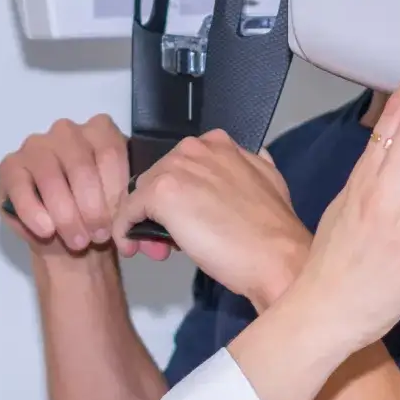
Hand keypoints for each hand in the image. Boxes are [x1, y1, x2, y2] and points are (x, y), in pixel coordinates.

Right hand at [0, 116, 166, 258]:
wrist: (69, 239)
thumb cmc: (97, 217)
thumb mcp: (120, 208)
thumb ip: (130, 206)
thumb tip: (139, 221)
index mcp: (100, 131)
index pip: (111, 154)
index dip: (115, 192)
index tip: (120, 222)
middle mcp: (67, 131)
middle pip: (82, 166)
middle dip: (91, 207)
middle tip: (98, 237)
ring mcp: (36, 145)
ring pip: (52, 177)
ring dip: (65, 214)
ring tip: (77, 241)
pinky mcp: (10, 166)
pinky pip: (21, 187)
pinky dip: (34, 212)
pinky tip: (46, 231)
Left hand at [114, 133, 310, 309]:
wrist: (275, 256)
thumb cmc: (272, 230)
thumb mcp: (269, 181)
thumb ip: (250, 167)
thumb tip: (244, 166)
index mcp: (218, 144)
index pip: (180, 166)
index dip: (179, 195)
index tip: (185, 219)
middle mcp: (194, 149)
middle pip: (157, 179)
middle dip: (159, 211)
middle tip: (167, 242)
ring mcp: (176, 169)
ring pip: (140, 195)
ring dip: (144, 222)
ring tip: (157, 249)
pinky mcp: (160, 194)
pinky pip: (127, 212)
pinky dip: (124, 231)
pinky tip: (134, 248)